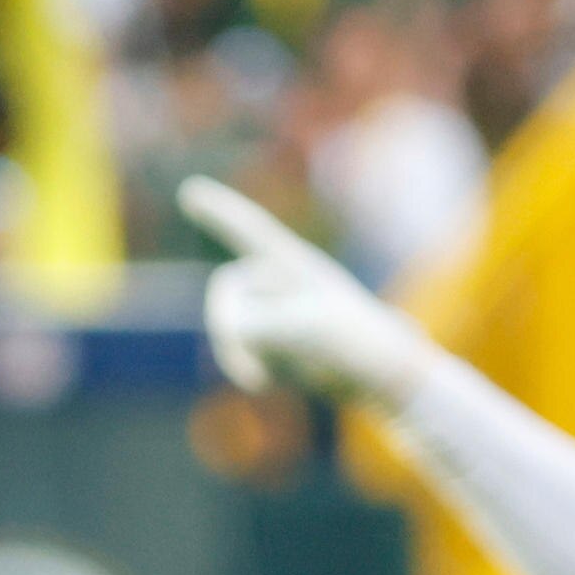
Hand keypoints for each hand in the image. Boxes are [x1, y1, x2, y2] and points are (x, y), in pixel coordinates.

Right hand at [177, 175, 437, 411]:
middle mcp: (280, 282)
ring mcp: (274, 312)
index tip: (190, 191)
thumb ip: (251, 325)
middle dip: (229, 328)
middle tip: (250, 369)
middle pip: (226, 290)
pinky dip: (251, 370)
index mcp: (295, 262)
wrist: (384, 378)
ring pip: (228, 328)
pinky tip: (276, 383)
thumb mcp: (302, 330)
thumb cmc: (354, 343)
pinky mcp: (274, 343)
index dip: (218, 211)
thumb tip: (228, 330)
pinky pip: (238, 352)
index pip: (249, 230)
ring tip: (274, 379)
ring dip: (243, 356)